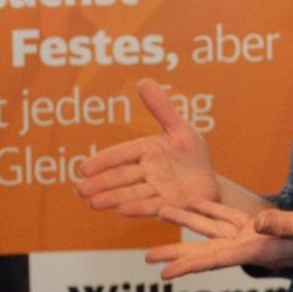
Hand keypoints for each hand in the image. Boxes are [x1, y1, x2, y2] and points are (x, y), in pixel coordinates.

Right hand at [76, 79, 218, 216]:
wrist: (212, 182)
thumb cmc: (193, 155)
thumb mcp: (181, 129)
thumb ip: (162, 108)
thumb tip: (143, 80)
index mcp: (147, 151)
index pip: (120, 155)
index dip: (102, 161)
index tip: (83, 168)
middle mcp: (149, 172)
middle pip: (121, 177)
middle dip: (100, 183)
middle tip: (80, 190)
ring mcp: (157, 190)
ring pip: (131, 193)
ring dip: (112, 198)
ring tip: (93, 203)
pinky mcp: (170, 205)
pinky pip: (152, 206)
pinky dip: (138, 208)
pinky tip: (122, 211)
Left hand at [146, 201, 292, 279]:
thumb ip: (284, 224)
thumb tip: (257, 223)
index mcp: (257, 249)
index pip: (215, 260)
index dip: (188, 266)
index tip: (163, 274)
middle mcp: (250, 246)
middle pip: (206, 251)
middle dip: (177, 253)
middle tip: (148, 258)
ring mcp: (253, 237)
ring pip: (212, 231)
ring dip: (186, 224)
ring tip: (160, 215)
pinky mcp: (259, 227)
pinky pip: (227, 219)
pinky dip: (208, 211)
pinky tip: (192, 205)